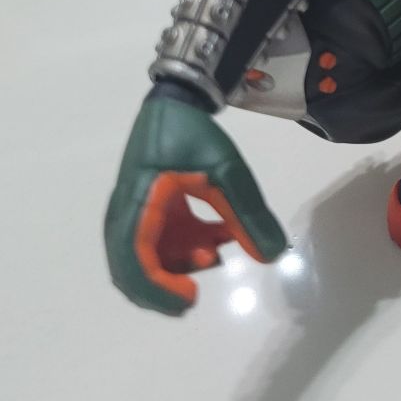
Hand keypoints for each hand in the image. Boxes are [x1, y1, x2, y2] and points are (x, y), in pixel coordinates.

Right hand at [105, 96, 286, 315]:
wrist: (178, 103)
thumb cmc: (194, 133)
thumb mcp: (227, 171)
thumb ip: (247, 214)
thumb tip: (272, 254)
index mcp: (137, 204)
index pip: (133, 260)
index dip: (158, 289)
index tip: (191, 298)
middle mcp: (127, 214)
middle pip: (131, 268)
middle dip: (163, 287)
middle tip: (196, 295)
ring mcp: (137, 212)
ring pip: (148, 257)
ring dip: (180, 264)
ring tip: (218, 252)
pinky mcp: (150, 208)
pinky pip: (162, 240)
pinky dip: (188, 246)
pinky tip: (221, 237)